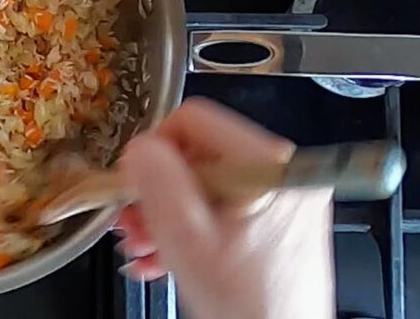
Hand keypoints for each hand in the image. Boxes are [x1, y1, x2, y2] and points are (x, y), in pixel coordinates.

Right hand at [118, 98, 333, 318]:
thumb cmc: (249, 307)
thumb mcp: (186, 239)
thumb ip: (158, 181)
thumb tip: (139, 146)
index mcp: (267, 164)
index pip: (192, 119)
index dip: (154, 150)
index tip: (137, 184)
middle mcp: (283, 173)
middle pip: (197, 153)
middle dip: (156, 189)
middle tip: (135, 220)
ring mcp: (283, 197)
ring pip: (205, 182)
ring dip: (166, 211)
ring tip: (146, 244)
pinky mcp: (279, 220)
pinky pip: (223, 206)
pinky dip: (192, 226)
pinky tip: (167, 254)